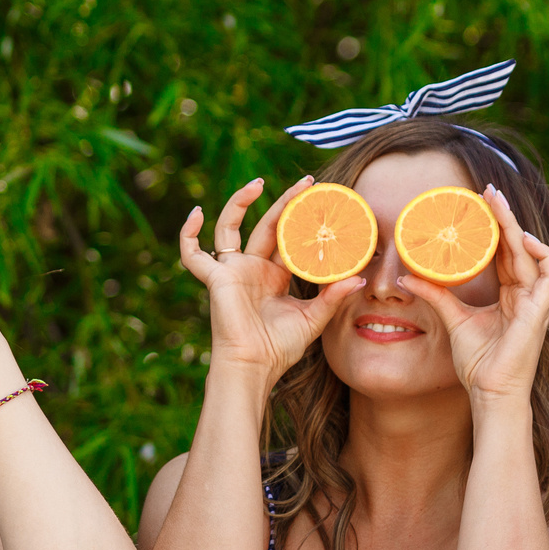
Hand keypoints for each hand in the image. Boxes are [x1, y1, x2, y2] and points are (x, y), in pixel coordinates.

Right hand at [177, 177, 362, 387]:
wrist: (255, 366)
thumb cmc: (280, 348)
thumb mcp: (313, 319)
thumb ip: (334, 297)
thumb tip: (360, 279)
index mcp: (274, 275)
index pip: (289, 238)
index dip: (303, 220)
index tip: (323, 201)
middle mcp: (252, 268)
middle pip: (267, 224)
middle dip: (285, 201)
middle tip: (308, 182)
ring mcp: (232, 271)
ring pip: (230, 226)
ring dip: (240, 202)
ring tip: (259, 182)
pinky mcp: (216, 279)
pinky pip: (193, 254)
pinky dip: (188, 234)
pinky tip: (194, 213)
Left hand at [399, 187, 548, 404]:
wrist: (489, 392)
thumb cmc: (478, 363)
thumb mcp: (453, 320)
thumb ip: (435, 294)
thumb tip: (406, 276)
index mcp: (510, 295)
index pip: (505, 252)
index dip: (495, 227)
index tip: (479, 203)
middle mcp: (526, 294)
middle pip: (518, 246)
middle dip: (505, 216)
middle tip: (487, 190)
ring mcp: (536, 302)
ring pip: (532, 253)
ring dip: (517, 227)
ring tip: (498, 205)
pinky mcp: (540, 312)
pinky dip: (540, 254)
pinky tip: (523, 239)